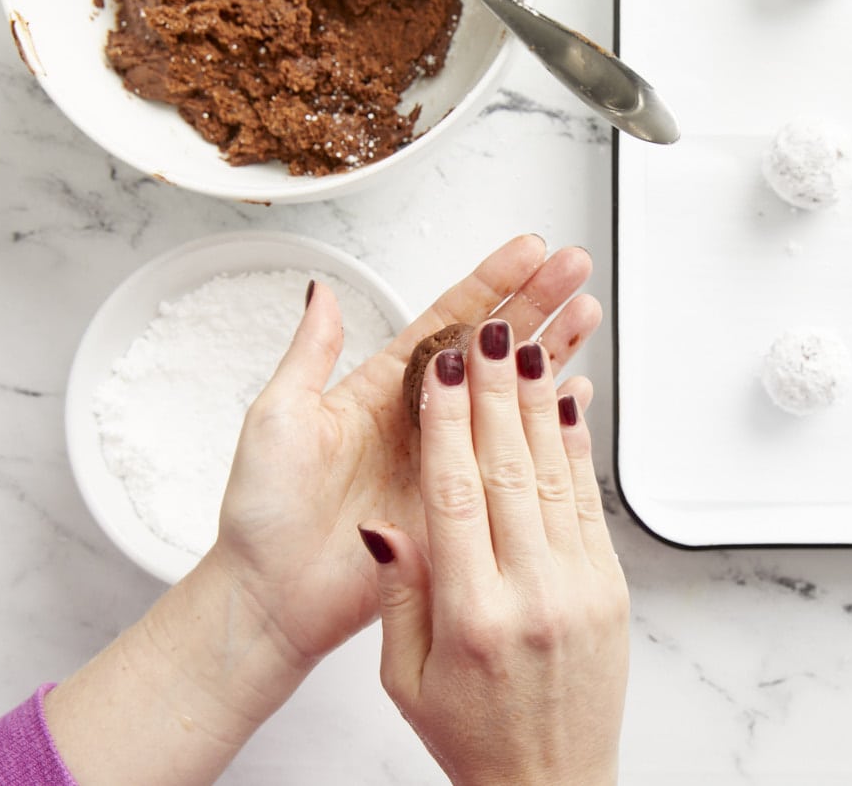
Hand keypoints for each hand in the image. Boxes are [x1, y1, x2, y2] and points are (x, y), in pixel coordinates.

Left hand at [209, 235, 602, 667]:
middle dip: (537, 303)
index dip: (492, 283)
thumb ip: (311, 353)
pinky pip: (517, 452)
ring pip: (513, 391)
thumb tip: (323, 290)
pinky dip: (551, 423)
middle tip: (574, 269)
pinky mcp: (465, 501)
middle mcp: (425, 416)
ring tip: (586, 312)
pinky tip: (577, 396)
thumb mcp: (278, 417)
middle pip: (493, 346)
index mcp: (384, 387)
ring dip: (552, 351)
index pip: (449, 319)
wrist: (273, 598)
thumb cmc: (265, 513)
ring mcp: (450, 457)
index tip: (528, 251)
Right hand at [364, 319, 629, 785]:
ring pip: (555, 475)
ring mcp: (581, 587)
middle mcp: (533, 594)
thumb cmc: (472, 734)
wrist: (551, 782)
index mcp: (473, 616)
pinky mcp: (610, 586)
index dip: (446, 422)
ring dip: (538, 404)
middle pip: (510, 469)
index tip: (440, 368)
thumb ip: (401, 591)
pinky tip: (565, 406)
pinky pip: (588, 502)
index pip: (455, 493)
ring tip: (526, 348)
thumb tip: (390, 518)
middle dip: (495, 390)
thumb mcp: (405, 676)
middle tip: (489, 331)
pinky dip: (575, 448)